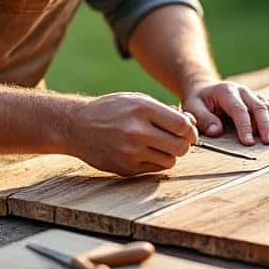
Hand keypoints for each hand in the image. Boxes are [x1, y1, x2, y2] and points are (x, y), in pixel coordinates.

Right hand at [67, 92, 196, 175]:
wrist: (77, 126)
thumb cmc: (111, 110)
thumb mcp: (137, 100)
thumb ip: (164, 112)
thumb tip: (191, 125)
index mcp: (142, 109)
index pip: (183, 126)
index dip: (190, 130)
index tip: (187, 131)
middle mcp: (137, 131)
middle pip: (180, 146)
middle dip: (184, 144)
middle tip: (177, 140)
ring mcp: (131, 152)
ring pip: (170, 160)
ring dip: (169, 154)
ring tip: (159, 145)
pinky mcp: (126, 168)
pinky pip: (154, 169)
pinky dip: (155, 162)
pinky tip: (145, 152)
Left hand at [183, 80, 268, 145]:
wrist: (205, 88)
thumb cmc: (198, 101)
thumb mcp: (192, 108)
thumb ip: (203, 119)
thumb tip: (217, 131)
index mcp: (226, 92)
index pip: (239, 109)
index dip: (245, 126)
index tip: (249, 142)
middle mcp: (243, 91)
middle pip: (259, 107)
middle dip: (266, 125)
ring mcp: (253, 95)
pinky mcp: (259, 100)